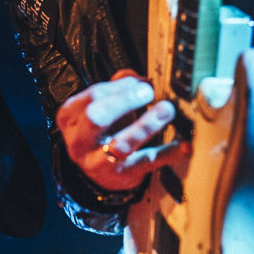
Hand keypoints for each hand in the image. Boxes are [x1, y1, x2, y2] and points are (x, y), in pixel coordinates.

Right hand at [56, 75, 189, 191]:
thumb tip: (140, 78)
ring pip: (122, 144)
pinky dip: (168, 153)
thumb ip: (118, 87)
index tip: (142, 82)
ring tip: (166, 111)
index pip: (94, 96)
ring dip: (146, 125)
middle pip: (97, 117)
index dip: (121, 87)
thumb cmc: (101, 132)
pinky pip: (147, 163)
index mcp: (70, 118)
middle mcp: (80, 141)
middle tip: (148, 93)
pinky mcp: (123, 175)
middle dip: (125, 101)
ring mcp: (99, 161)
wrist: (98, 172)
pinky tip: (184, 145)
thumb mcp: (101, 107)